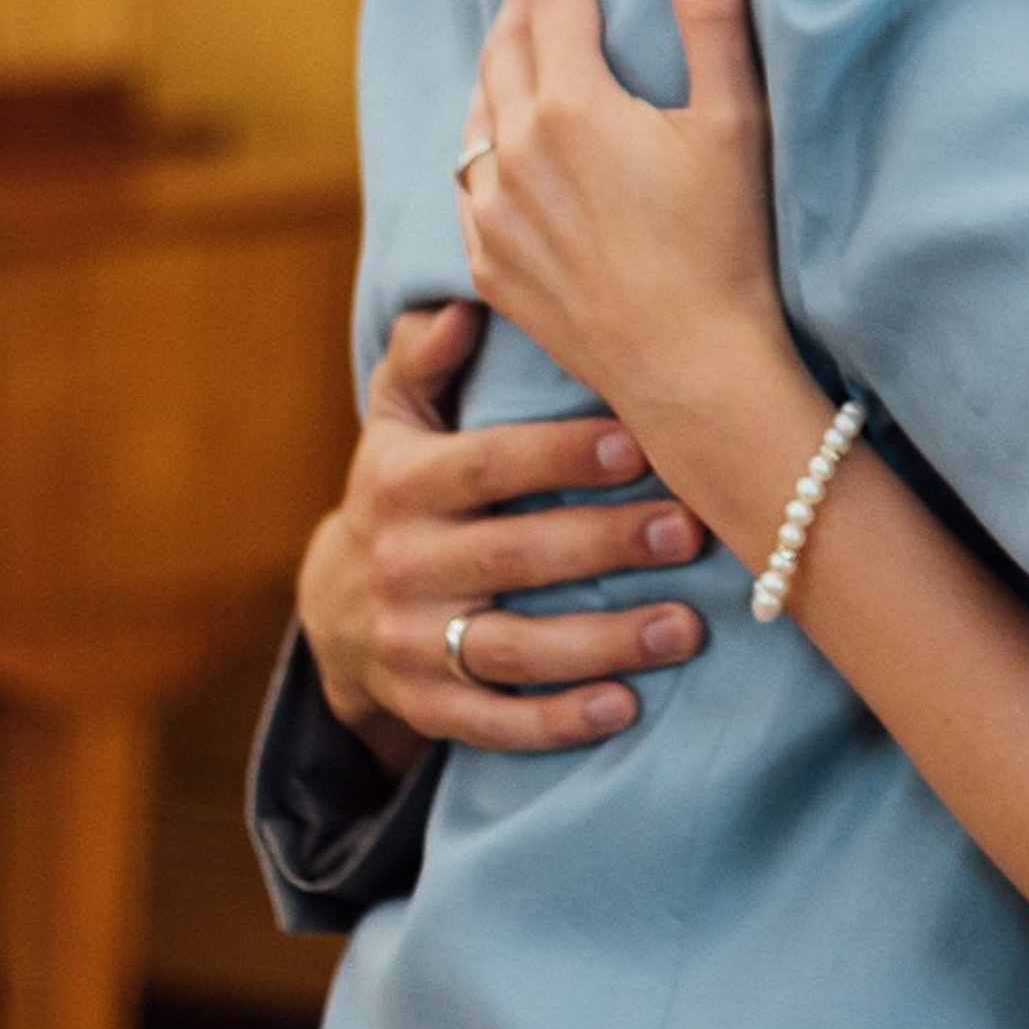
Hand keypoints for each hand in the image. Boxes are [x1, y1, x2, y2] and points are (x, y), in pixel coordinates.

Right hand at [298, 299, 710, 766]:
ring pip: (512, 648)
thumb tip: (463, 306)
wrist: (336, 603)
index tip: (640, 443)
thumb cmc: (403, 485)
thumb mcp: (396, 416)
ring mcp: (410, 643)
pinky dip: (557, 722)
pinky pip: (493, 722)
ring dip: (603, 642)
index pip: (488, 466)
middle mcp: (400, 565)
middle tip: (692, 531)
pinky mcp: (425, 706)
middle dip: (608, 544)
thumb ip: (423, 357)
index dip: (561, 456)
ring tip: (688, 626)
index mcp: (400, 483)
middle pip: (514, 556)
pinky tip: (626, 707)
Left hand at [456, 0, 787, 453]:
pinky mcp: (490, 265)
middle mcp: (514, 152)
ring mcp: (493, 213)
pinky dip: (481, 140)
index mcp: (572, 106)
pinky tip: (497, 141)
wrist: (689, 370)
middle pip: (506, 48)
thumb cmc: (727, 245)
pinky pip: (468, 180)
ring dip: (496, 66)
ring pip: (475, 113)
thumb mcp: (734, 121)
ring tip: (517, 43)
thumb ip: (713, 18)